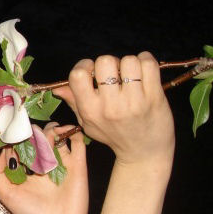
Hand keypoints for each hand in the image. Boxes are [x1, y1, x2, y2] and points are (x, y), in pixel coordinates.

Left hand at [0, 122, 90, 213]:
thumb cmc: (31, 213)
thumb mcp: (6, 193)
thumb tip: (2, 149)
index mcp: (26, 168)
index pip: (20, 144)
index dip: (16, 137)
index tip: (11, 133)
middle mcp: (43, 162)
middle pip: (38, 136)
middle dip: (32, 132)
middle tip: (29, 135)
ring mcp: (61, 161)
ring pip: (56, 135)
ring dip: (50, 129)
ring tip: (45, 136)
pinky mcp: (78, 164)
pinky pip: (78, 142)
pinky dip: (73, 132)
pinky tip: (65, 131)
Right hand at [54, 52, 174, 168]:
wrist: (144, 153)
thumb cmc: (115, 134)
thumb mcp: (89, 123)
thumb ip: (74, 102)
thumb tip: (58, 88)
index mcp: (91, 110)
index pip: (78, 75)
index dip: (85, 65)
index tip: (93, 71)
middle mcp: (110, 106)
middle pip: (104, 61)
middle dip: (111, 64)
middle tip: (116, 75)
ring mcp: (134, 101)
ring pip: (128, 61)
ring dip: (130, 64)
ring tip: (132, 76)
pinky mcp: (154, 97)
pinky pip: (148, 63)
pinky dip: (146, 61)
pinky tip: (145, 72)